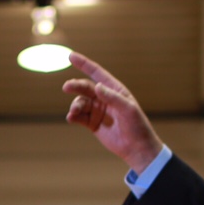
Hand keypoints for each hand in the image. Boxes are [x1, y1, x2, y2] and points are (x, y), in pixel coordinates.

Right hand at [62, 55, 164, 173]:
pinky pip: (79, 116)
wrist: (137, 148)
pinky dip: (73, 116)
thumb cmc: (137, 126)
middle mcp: (104, 98)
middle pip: (85, 87)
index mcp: (115, 90)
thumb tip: (97, 86)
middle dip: (75, 86)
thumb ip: (112, 97)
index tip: (71, 56)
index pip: (97, 73)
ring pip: (80, 102)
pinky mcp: (92, 123)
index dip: (84, 64)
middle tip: (66, 87)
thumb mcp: (128, 110)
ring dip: (75, 105)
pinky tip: (71, 118)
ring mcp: (97, 110)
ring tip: (74, 112)